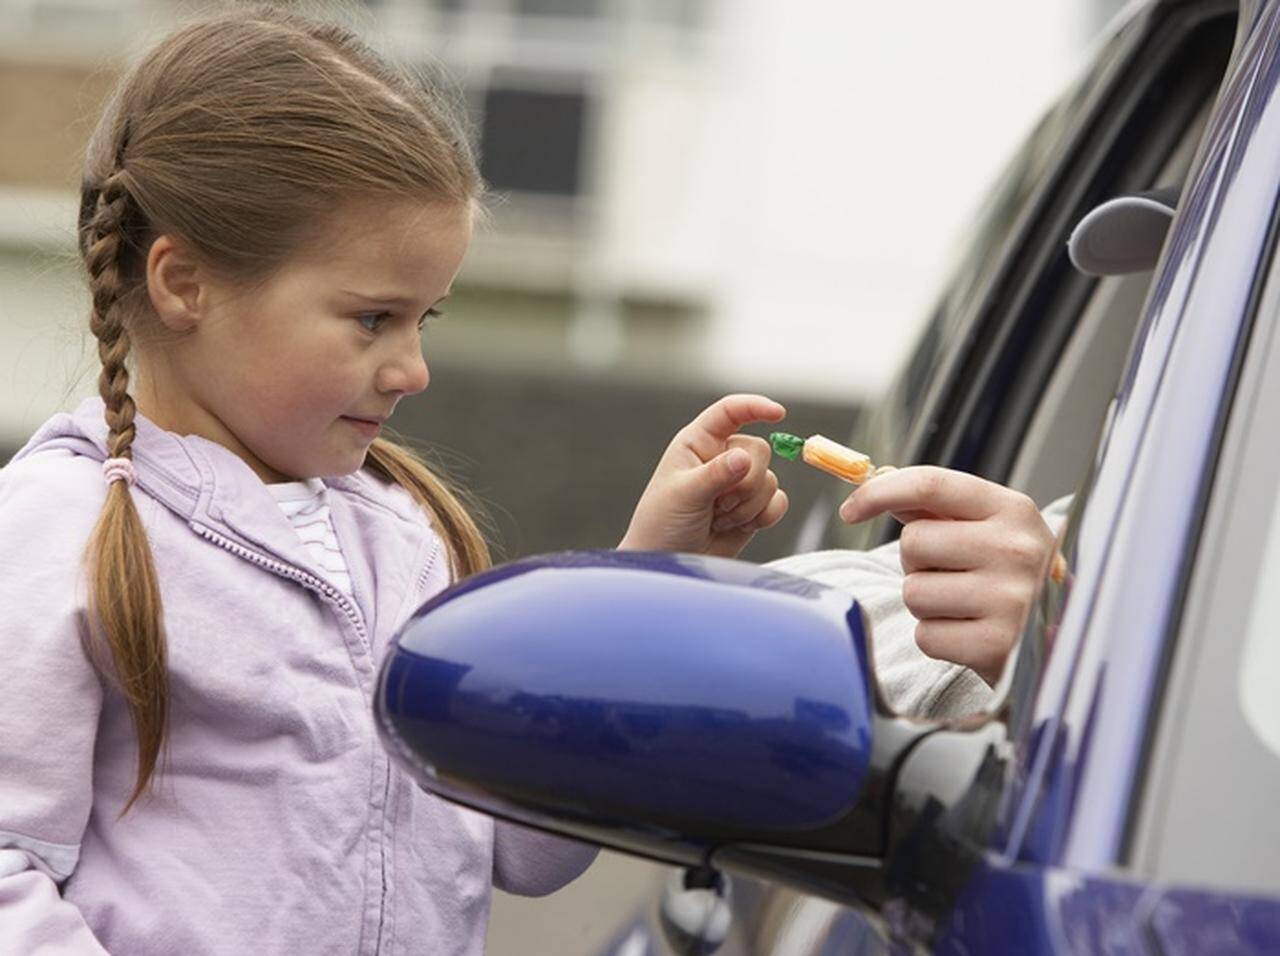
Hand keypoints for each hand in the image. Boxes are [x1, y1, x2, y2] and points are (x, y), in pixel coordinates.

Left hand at [619, 394, 788, 557]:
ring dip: (747, 506)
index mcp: (697, 442)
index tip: (778, 413)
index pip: (730, 412)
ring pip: (770, 480)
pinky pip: (778, 502)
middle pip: (760, 451)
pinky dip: (764, 517)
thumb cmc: (661, 524)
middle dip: (744, 482)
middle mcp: (721, 457)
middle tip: (717, 503)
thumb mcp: (683, 495)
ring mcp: (738, 483)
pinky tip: (738, 527)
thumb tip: (745, 457)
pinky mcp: (753, 508)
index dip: (755, 407)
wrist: (670, 562)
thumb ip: (715, 475)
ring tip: (718, 519)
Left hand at [839, 466, 1055, 685]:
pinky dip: (937, 638)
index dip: (879, 493)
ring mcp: (1011, 600)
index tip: (850, 509)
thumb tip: (874, 480)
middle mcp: (1016, 550)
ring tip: (963, 604)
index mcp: (1013, 510)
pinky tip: (969, 633)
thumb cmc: (1010, 573)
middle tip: (952, 573)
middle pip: (913, 542)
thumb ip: (932, 505)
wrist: (1063, 636)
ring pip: (914, 591)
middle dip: (917, 562)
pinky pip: (925, 635)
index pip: (930, 485)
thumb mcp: (988, 528)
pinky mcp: (996, 647)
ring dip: (926, 603)